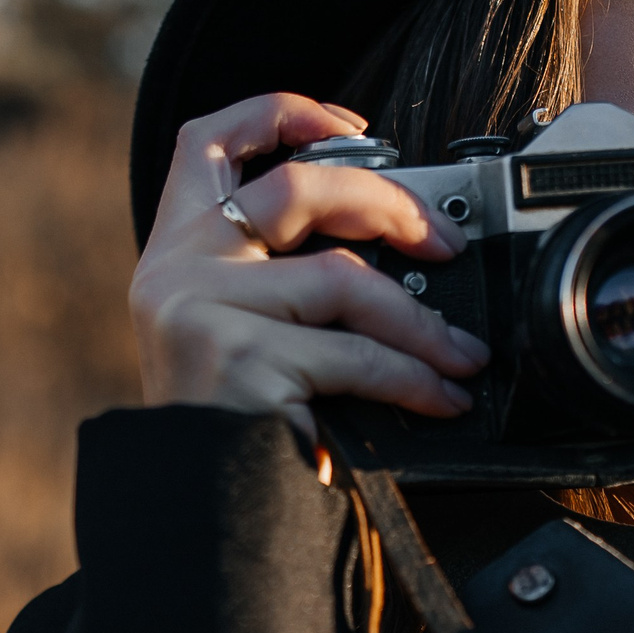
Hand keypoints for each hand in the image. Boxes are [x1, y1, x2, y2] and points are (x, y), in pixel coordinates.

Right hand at [131, 93, 488, 440]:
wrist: (191, 519)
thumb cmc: (226, 430)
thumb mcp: (230, 334)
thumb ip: (274, 279)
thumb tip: (392, 251)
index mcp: (171, 250)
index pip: (210, 140)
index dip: (282, 112)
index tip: (352, 127)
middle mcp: (174, 269)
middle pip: (297, 187)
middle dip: (391, 207)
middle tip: (443, 247)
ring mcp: (199, 312)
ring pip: (341, 279)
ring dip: (421, 323)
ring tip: (462, 356)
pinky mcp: (236, 363)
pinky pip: (354, 356)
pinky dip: (413, 376)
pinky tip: (440, 396)